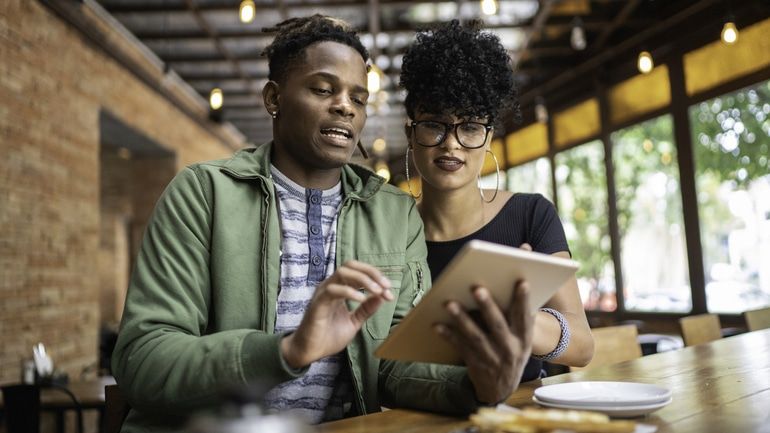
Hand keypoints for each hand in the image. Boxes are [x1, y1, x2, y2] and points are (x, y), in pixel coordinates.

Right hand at [281, 260, 392, 368]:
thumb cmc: (328, 336)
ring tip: (377, 291)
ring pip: (343, 272)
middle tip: (385, 286)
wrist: (310, 352)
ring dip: (363, 279)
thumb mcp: (354, 322)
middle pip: (351, 265)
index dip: (376, 278)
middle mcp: (331, 286)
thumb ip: (366, 309)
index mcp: (340, 288)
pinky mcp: (318, 303)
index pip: (358, 271)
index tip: (389, 291)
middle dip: (371, 273)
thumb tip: (382, 297)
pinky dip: (349, 291)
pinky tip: (361, 299)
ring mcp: (323, 293)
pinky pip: (333, 290)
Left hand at [435, 282, 534, 404]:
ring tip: (450, 304)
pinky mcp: (475, 363)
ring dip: (462, 319)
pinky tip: (437, 325)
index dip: (524, 301)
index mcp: (523, 340)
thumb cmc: (511, 354)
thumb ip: (519, 320)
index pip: (524, 318)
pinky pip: (460, 347)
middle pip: (497, 325)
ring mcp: (491, 357)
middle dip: (487, 306)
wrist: (501, 389)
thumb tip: (512, 291)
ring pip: (475, 336)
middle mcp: (509, 349)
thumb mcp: (522, 341)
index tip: (522, 283)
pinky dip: (448, 336)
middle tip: (477, 289)